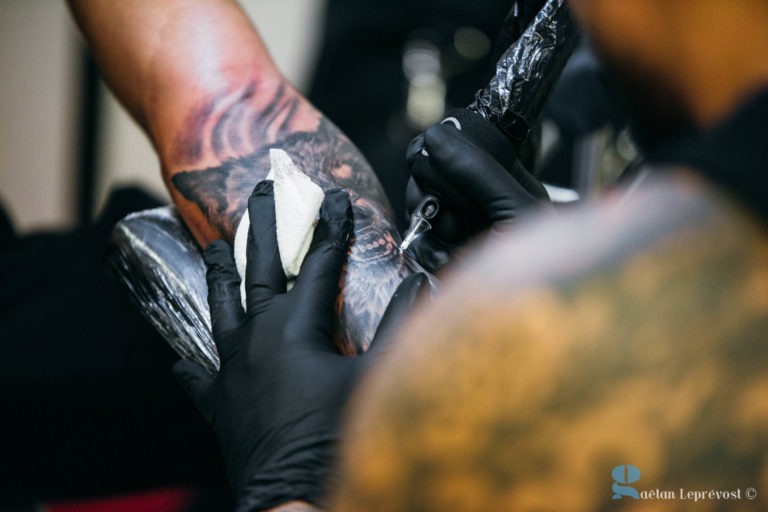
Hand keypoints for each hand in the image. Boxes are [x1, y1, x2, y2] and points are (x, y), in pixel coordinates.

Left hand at [173, 181, 427, 510]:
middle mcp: (256, 337)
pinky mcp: (219, 403)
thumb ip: (401, 325)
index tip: (336, 198)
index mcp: (295, 326)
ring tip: (212, 247)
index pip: (318, 262)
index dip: (330, 227)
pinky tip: (180, 360)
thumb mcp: (380, 377)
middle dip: (263, 225)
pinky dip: (191, 365)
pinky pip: (198, 377)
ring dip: (219, 274)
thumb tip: (424, 281)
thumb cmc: (339, 437)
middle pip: (258, 267)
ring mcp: (231, 370)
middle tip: (263, 191)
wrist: (295, 499)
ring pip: (221, 308)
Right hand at [405, 109, 549, 269]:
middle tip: (447, 210)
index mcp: (503, 180)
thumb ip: (478, 171)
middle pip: (431, 174)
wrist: (532, 319)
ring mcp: (460, 229)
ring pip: (420, 207)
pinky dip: (427, 249)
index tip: (426, 152)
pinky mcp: (444, 257)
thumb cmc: (546, 264)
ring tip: (452, 238)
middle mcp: (479, 201)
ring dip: (428, 222)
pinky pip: (418, 240)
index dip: (438, 148)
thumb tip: (435, 136)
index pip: (458, 146)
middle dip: (430, 189)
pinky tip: (446, 259)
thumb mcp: (516, 210)